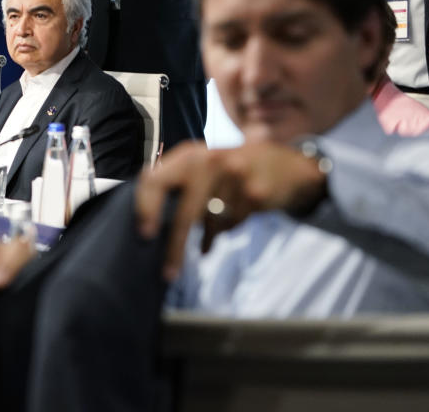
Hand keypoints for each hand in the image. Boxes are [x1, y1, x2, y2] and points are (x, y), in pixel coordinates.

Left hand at [135, 141, 327, 281]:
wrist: (283, 162)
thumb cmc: (229, 169)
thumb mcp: (200, 166)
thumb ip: (175, 185)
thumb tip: (147, 224)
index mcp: (188, 155)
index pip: (155, 179)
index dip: (146, 207)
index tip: (145, 234)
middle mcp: (209, 161)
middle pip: (185, 212)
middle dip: (175, 246)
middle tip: (167, 273)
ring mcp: (235, 176)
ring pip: (211, 223)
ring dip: (209, 233)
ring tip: (208, 235)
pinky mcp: (256, 193)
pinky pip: (232, 224)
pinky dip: (227, 229)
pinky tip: (233, 219)